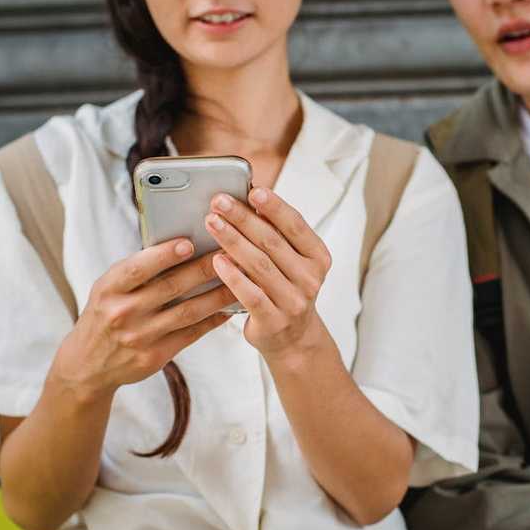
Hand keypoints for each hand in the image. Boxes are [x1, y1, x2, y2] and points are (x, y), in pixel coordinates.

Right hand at [52, 238, 235, 396]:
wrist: (88, 364)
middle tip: (230, 253)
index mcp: (109, 289)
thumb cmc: (105, 314)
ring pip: (188, 312)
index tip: (189, 243)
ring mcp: (140, 336)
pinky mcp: (155, 356)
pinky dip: (212, 320)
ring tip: (241, 280)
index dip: (163, 256)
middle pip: (171, 287)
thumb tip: (182, 245)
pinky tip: (229, 308)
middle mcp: (123, 312)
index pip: (137, 268)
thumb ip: (137, 271)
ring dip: (217, 295)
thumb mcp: (108, 289)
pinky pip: (191, 334)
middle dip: (204, 269)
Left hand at [205, 187, 331, 359]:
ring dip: (232, 241)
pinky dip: (233, 276)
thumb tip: (248, 200)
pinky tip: (216, 260)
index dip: (275, 207)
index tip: (253, 191)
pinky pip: (250, 294)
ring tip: (211, 223)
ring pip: (259, 265)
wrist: (293, 338)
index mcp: (318, 258)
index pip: (296, 226)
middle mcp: (310, 279)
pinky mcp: (274, 321)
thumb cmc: (286, 289)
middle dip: (243, 219)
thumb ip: (277, 236)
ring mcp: (293, 302)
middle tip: (219, 202)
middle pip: (272, 242)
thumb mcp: (291, 262)